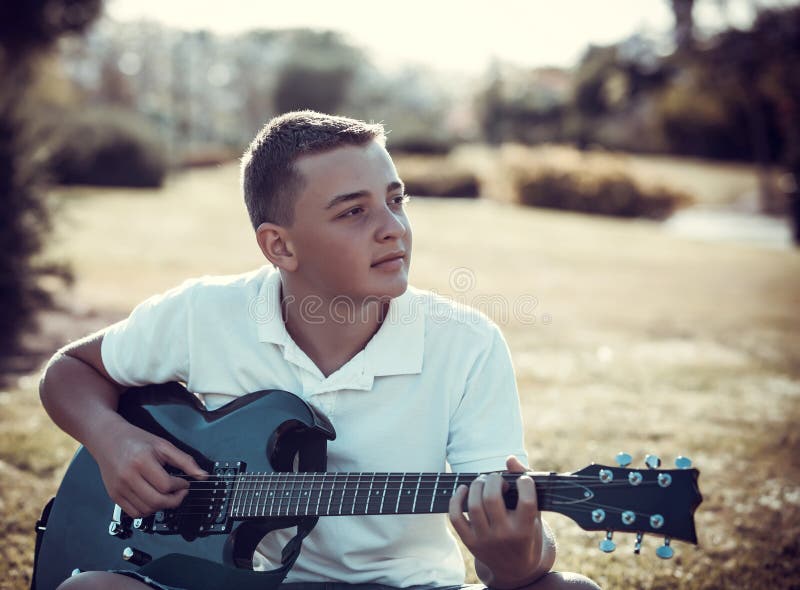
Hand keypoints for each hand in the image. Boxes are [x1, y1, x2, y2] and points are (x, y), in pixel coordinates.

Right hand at [90, 420, 206, 516]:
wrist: (108, 438)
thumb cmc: (136, 440)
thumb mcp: (163, 445)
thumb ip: (185, 461)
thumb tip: (203, 475)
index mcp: (142, 461)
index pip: (166, 485)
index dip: (181, 486)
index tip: (185, 482)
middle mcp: (128, 477)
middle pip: (157, 501)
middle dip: (175, 500)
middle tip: (180, 493)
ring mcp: (119, 488)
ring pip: (147, 510)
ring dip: (162, 506)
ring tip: (167, 495)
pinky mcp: (114, 496)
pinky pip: (134, 513)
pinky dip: (148, 510)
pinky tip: (154, 499)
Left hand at [448, 456, 546, 588]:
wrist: (516, 569)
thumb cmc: (527, 533)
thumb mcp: (534, 515)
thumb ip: (525, 485)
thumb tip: (510, 459)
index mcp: (525, 529)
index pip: (526, 501)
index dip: (524, 483)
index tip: (522, 480)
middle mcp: (505, 536)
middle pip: (492, 499)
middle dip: (494, 480)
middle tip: (497, 478)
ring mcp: (485, 540)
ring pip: (473, 505)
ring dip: (477, 485)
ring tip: (483, 481)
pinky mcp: (470, 542)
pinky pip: (456, 517)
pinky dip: (456, 499)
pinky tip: (464, 489)